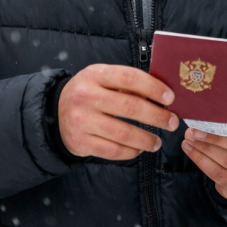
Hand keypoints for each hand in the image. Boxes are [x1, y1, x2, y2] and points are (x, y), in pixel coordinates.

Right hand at [58, 64, 178, 159]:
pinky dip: (130, 152)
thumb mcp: (103, 79)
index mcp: (95, 75)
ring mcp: (81, 120)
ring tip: (158, 142)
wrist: (54, 112)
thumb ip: (128, 85)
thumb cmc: (90, 93)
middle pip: (130, 107)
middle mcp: (86, 96)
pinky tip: (138, 149)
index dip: (153, 88)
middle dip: (157, 117)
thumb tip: (162, 98)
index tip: (170, 98)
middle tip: (172, 123)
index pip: (129, 78)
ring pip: (124, 133)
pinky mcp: (79, 142)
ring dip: (146, 139)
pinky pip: (112, 150)